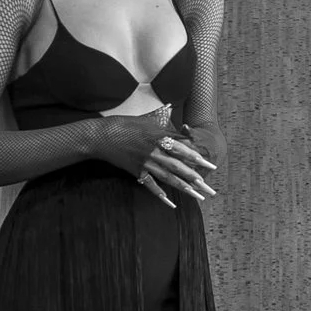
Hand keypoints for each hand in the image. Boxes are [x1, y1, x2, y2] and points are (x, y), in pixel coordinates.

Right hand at [95, 110, 217, 204]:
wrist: (101, 136)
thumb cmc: (122, 124)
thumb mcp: (144, 118)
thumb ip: (159, 116)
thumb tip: (170, 107)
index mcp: (159, 136)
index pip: (183, 149)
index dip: (198, 159)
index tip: (210, 166)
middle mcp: (155, 151)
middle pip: (179, 166)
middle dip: (195, 177)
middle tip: (209, 187)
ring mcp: (146, 163)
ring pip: (168, 177)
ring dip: (184, 188)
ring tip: (197, 196)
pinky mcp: (136, 171)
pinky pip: (150, 185)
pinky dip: (160, 195)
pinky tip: (170, 203)